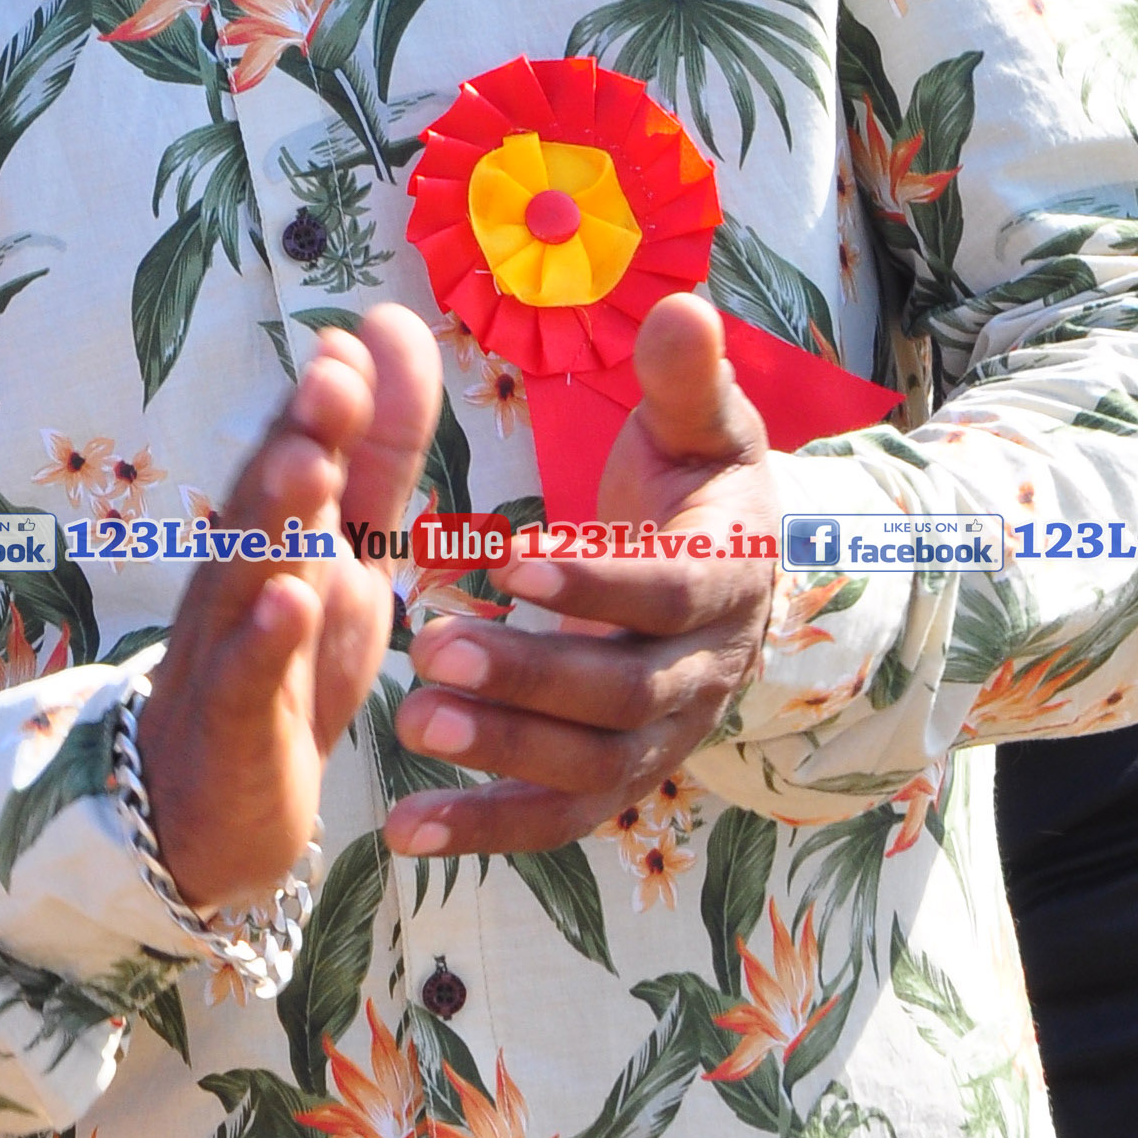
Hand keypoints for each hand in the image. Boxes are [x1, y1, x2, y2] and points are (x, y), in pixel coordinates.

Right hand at [137, 307, 438, 911]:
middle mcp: (249, 568)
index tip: (375, 329)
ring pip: (245, 568)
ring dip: (273, 514)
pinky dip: (264, 636)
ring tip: (307, 462)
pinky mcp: (228, 716)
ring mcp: (231, 639)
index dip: (344, 394)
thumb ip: (375, 453)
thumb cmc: (285, 659)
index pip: (310, 446)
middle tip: (335, 375)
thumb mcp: (350, 549)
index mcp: (287, 526)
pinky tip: (291, 601)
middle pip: (268, 492)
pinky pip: (241, 672)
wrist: (213, 803)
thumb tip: (377, 333)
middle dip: (301, 431)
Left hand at [387, 292, 779, 860]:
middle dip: (531, 678)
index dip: (594, 584)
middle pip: (623, 696)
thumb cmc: (701, 489)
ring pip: (589, 768)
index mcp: (725, 580)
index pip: (665, 594)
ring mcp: (660, 741)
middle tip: (432, 650)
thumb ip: (687, 377)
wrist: (734, 580)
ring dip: (502, 754)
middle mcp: (701, 675)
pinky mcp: (615, 782)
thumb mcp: (704, 426)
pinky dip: (484, 830)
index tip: (512, 562)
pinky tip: (402, 830)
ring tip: (412, 723)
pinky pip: (555, 818)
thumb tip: (684, 307)